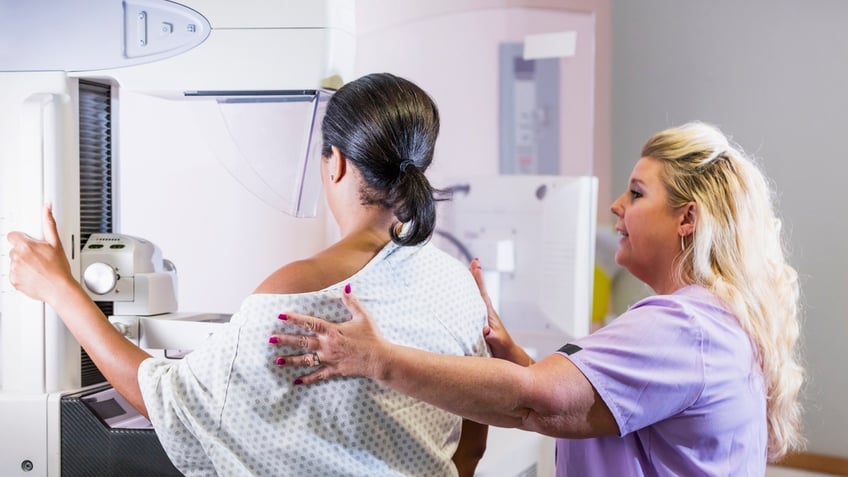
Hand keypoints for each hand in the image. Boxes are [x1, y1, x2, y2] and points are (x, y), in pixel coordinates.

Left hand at [7, 204, 75, 304]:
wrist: (59, 289)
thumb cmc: (59, 269)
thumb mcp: (56, 243)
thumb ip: (49, 223)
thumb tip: (47, 208)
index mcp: (25, 246)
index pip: (12, 236)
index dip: (20, 239)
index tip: (27, 243)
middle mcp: (17, 257)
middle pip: (14, 250)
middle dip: (23, 252)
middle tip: (37, 257)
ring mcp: (14, 270)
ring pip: (14, 262)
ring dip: (22, 263)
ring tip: (37, 268)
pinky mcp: (14, 281)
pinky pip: (14, 274)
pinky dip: (21, 275)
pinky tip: (33, 275)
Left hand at [270, 285, 386, 383]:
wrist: (379, 359)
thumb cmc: (372, 337)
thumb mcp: (363, 316)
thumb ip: (352, 302)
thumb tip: (346, 287)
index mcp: (332, 331)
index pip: (310, 323)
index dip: (295, 319)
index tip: (281, 316)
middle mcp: (327, 345)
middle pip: (302, 342)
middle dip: (285, 340)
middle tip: (271, 339)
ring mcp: (330, 359)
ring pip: (306, 360)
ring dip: (291, 360)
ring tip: (277, 361)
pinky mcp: (335, 370)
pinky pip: (318, 375)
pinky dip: (307, 379)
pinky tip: (296, 381)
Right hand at [470, 259, 532, 365]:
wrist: (509, 357)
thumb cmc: (503, 350)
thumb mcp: (497, 344)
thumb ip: (492, 337)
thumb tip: (486, 331)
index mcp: (489, 314)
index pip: (482, 293)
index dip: (478, 279)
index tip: (476, 264)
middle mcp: (486, 313)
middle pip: (479, 291)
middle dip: (476, 277)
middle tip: (473, 262)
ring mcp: (483, 318)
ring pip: (476, 298)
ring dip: (472, 286)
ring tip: (468, 273)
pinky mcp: (480, 324)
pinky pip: (472, 308)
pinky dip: (467, 299)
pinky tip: (462, 298)